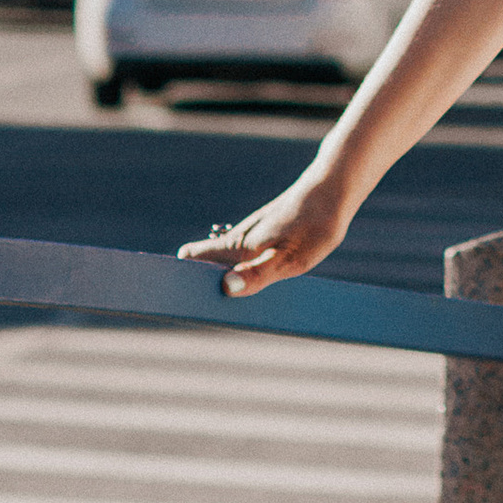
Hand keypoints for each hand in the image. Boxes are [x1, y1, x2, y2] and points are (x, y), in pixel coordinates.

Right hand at [178, 166, 353, 299]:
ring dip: (218, 283)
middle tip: (195, 313)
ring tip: (217, 309)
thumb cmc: (313, 225)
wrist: (333, 189)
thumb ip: (258, 274)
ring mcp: (251, 237)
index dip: (177, 277)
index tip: (168, 299)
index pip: (191, 259)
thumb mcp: (289, 258)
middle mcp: (238, 241)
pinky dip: (239, 275)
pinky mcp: (266, 237)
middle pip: (204, 265)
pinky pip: (243, 260)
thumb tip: (225, 289)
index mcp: (237, 247)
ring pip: (223, 262)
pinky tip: (250, 289)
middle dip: (195, 287)